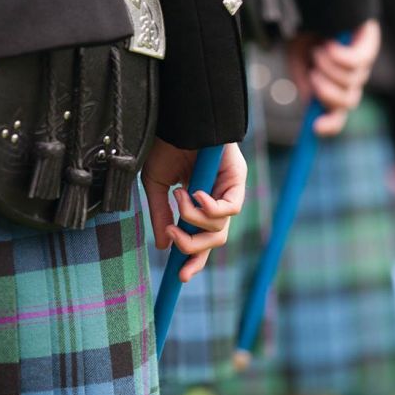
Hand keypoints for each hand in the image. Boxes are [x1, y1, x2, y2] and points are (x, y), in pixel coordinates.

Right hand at [141, 139, 246, 281]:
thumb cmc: (165, 145)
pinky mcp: (238, 178)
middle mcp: (217, 198)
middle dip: (193, 247)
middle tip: (173, 234)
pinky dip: (209, 208)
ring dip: (194, 219)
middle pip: (215, 240)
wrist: (174, 119)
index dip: (194, 260)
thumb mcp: (157, 185)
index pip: (203, 239)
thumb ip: (162, 215)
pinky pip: (229, 209)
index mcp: (199, 202)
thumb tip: (163, 246)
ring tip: (178, 197)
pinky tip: (194, 194)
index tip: (181, 276)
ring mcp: (229, 189)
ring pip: (220, 228)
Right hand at [288, 20, 381, 135]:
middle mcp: (350, 81)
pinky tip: (329, 44)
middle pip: (347, 103)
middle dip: (327, 92)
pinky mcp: (369, 48)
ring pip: (349, 82)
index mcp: (333, 89)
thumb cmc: (306, 35)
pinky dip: (338, 56)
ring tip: (318, 50)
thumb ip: (304, 83)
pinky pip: (355, 63)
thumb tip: (311, 105)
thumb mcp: (298, 63)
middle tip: (313, 75)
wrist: (317, 8)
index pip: (337, 117)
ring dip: (328, 67)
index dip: (329, 126)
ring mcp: (362, 66)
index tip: (314, 127)